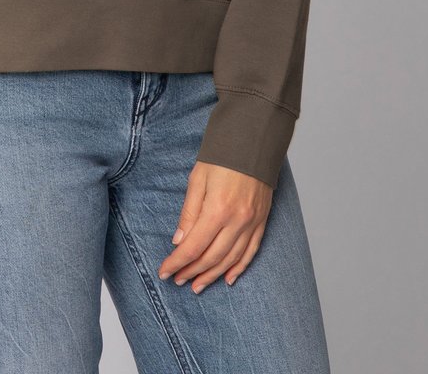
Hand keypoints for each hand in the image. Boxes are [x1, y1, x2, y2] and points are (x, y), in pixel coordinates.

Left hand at [157, 161, 272, 292]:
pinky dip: (239, 268)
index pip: (193, 247)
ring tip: (197, 285)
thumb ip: (189, 212)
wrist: (253, 141)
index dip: (177, 263)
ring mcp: (252, 223)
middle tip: (178, 280)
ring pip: (230, 260)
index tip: (164, 271)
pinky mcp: (262, 221)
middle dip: (191, 272)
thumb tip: (179, 241)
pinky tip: (228, 278)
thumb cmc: (222, 156)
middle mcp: (237, 221)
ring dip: (212, 275)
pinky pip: (251, 252)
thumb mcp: (197, 179)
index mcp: (217, 209)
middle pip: (211, 257)